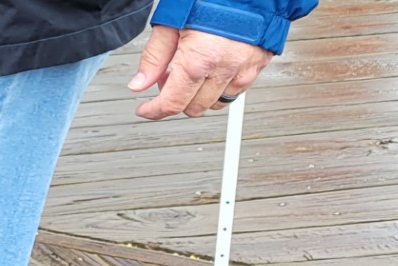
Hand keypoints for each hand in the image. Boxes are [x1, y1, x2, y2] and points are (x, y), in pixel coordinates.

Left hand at [129, 25, 273, 119]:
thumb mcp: (171, 23)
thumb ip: (154, 57)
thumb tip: (140, 83)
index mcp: (199, 60)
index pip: (172, 103)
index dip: (154, 111)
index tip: (146, 110)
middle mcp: (223, 68)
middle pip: (193, 108)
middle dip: (176, 99)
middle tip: (169, 78)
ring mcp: (244, 68)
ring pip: (215, 103)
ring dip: (199, 95)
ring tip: (193, 71)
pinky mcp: (258, 64)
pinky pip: (236, 91)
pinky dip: (221, 88)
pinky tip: (212, 70)